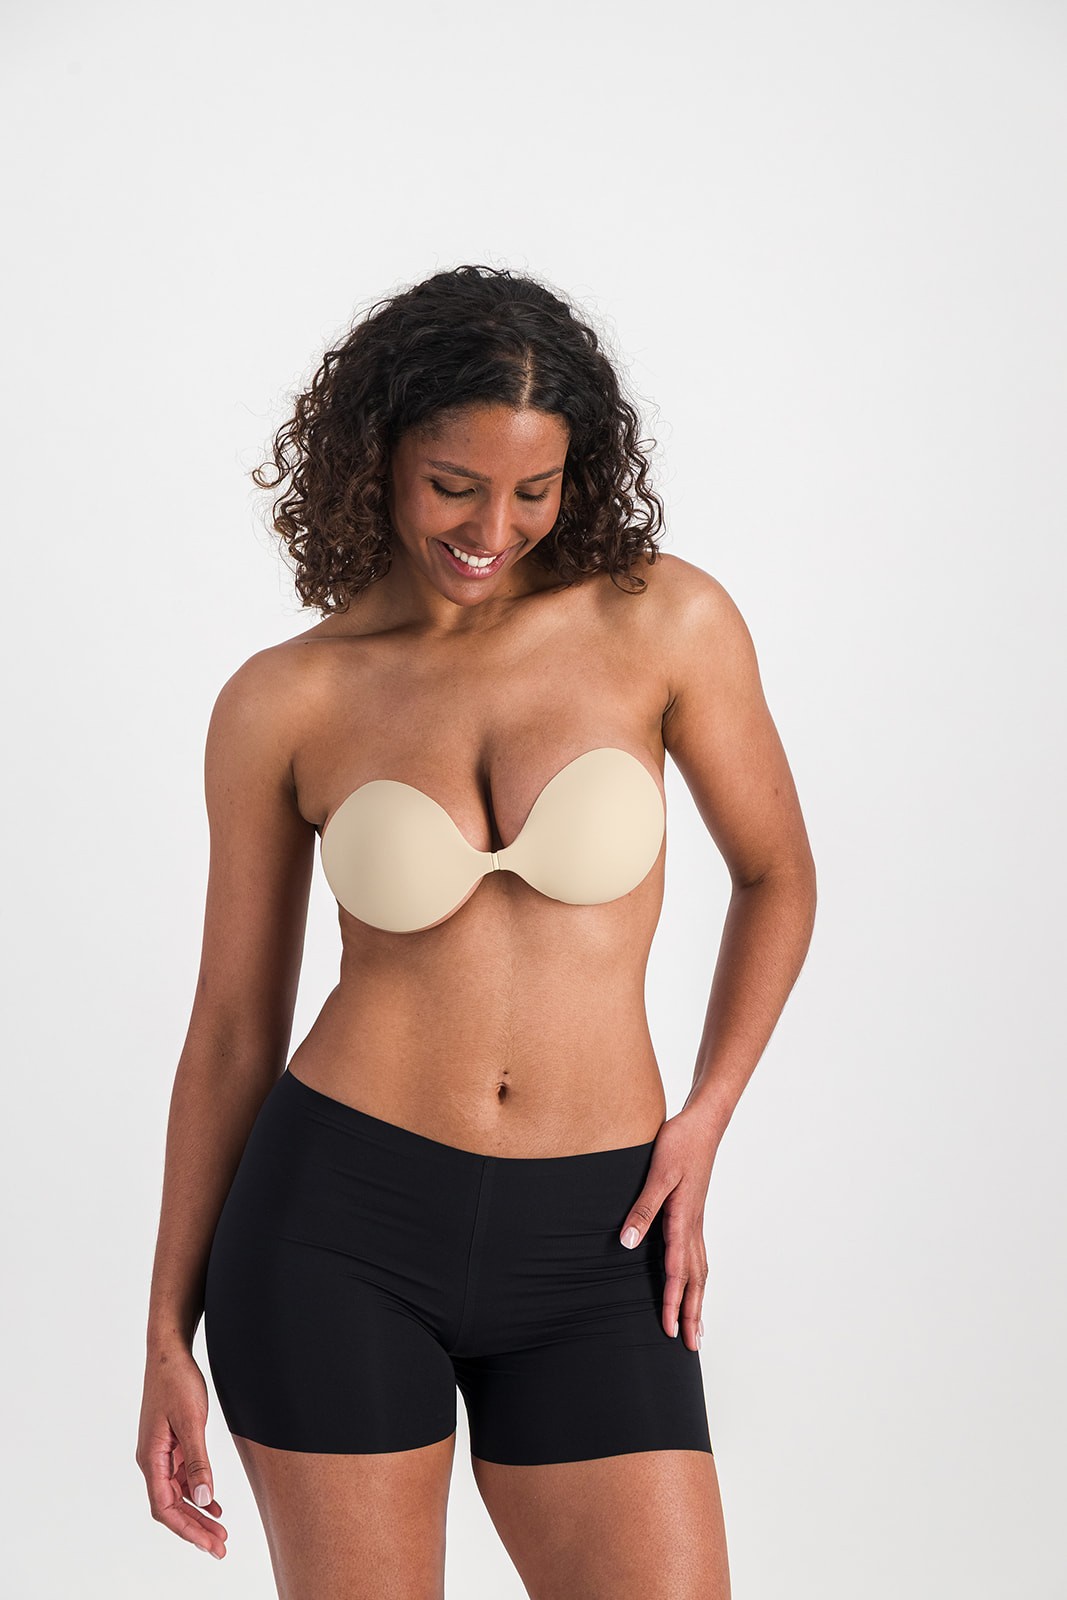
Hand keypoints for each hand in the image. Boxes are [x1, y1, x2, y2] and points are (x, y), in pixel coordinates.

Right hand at [136, 1343, 227, 1559]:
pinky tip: (214, 1504)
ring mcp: (160, 1453)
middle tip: (220, 1547)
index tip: (210, 1543)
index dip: (187, 1529)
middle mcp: (152, 1460)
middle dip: (195, 1529)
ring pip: (178, 1494)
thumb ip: (198, 1462)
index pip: (165, 1507)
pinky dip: (198, 1492)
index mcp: (151, 1458)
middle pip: (171, 1506)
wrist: (169, 1352)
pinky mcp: (171, 1444)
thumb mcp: (192, 1421)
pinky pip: (182, 1478)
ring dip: (198, 1514)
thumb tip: (204, 1500)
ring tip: (221, 1532)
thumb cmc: (177, 1381)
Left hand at [618, 1105, 718, 1350]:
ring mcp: (696, 1220)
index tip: (671, 1331)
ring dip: (698, 1298)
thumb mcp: (657, 1174)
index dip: (674, 1303)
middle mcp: (693, 1225)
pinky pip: (697, 1254)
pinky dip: (698, 1276)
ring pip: (700, 1269)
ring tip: (699, 1325)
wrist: (703, 1123)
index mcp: (683, 1220)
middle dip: (693, 1313)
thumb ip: (643, 1209)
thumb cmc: (679, 1145)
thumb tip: (627, 1243)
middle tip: (693, 1346)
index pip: (678, 1271)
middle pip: (695, 1278)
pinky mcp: (693, 1212)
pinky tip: (693, 1280)